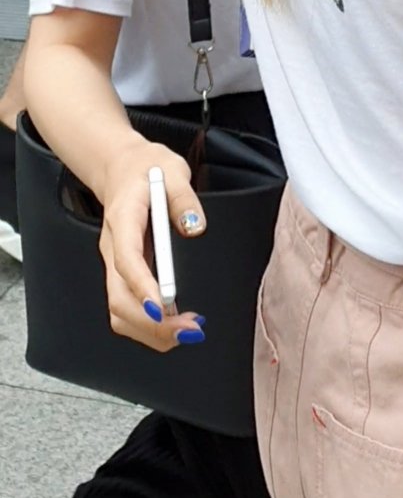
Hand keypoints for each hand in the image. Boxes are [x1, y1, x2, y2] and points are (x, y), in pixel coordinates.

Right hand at [98, 137, 206, 351]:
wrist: (123, 167)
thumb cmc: (147, 168)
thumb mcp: (172, 168)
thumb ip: (184, 197)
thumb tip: (195, 228)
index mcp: (122, 219)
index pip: (126, 259)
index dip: (143, 286)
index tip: (164, 304)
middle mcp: (113, 247)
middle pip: (120, 297)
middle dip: (152, 322)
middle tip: (192, 330)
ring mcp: (116, 264)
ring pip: (120, 310)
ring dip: (151, 330)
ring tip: (189, 331)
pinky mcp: (124, 273)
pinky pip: (128, 308)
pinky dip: (149, 324)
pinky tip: (176, 322)